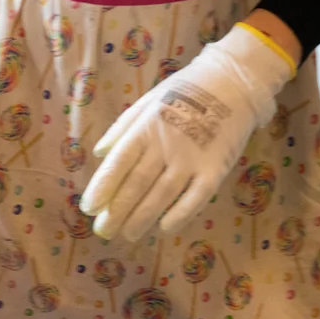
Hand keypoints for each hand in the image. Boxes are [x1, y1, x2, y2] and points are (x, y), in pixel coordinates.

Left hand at [81, 24, 293, 240]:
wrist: (231, 83)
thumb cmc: (182, 93)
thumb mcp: (146, 102)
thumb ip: (121, 129)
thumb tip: (98, 154)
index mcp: (145, 128)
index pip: (118, 163)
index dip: (102, 187)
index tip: (88, 208)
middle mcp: (165, 144)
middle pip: (137, 183)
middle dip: (117, 211)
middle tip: (103, 231)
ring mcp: (192, 157)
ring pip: (162, 194)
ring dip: (143, 218)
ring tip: (128, 235)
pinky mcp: (216, 167)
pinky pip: (197, 197)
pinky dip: (181, 215)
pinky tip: (165, 229)